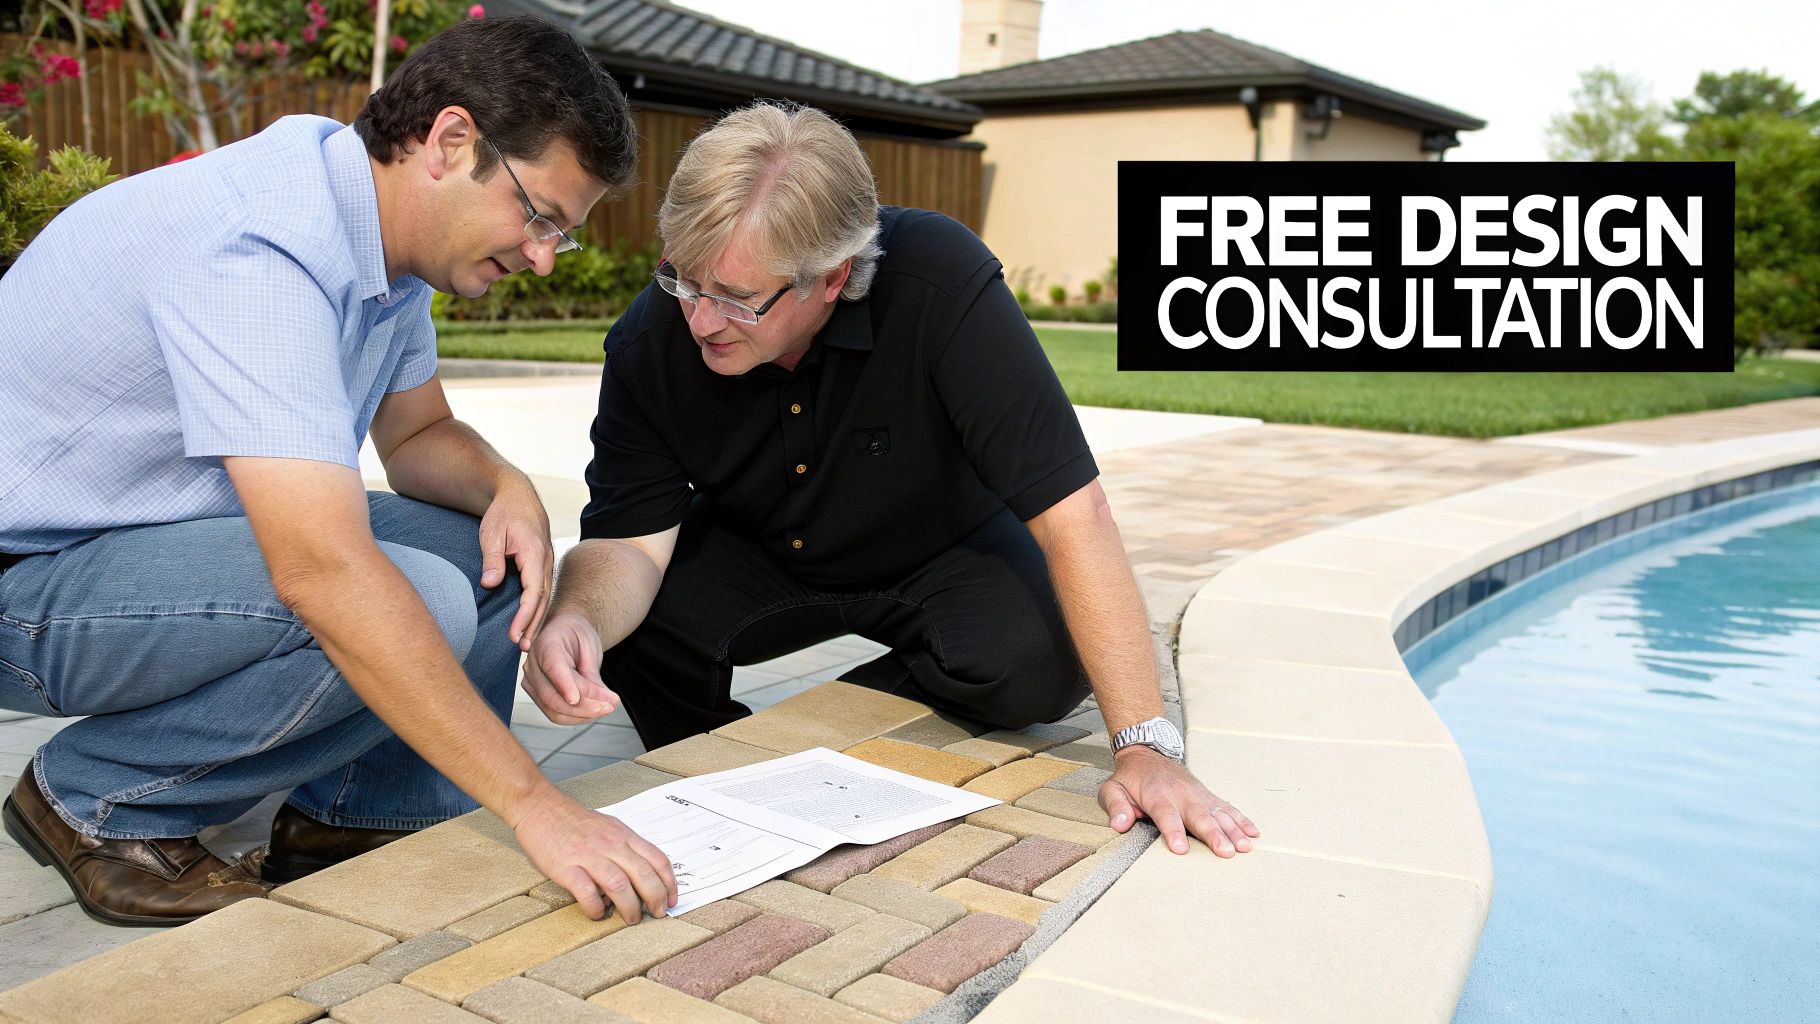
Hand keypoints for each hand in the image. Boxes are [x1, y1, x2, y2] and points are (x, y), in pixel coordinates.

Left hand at [478, 477, 552, 649]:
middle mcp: (545, 560)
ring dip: (536, 619)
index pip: (533, 591)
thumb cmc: (503, 513)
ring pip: (544, 597)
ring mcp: (546, 562)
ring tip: (525, 642)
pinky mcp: (542, 564)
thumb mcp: (492, 533)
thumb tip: (490, 584)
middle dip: (533, 624)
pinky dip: (536, 609)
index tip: (514, 632)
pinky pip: (542, 590)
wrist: (517, 494)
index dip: (524, 614)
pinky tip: (529, 623)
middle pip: (542, 599)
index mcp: (535, 552)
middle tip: (521, 647)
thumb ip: (492, 560)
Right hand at [513, 789, 676, 923]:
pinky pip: (587, 892)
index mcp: (623, 835)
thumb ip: (624, 847)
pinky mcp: (566, 867)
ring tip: (631, 919)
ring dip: (629, 907)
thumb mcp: (608, 826)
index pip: (657, 859)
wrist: (540, 807)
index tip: (672, 899)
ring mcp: (588, 855)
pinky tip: (598, 913)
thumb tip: (640, 876)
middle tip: (657, 914)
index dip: (669, 882)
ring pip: (620, 885)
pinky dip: (596, 907)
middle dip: (655, 898)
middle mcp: (610, 844)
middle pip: (643, 874)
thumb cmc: (573, 821)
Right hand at [521, 612, 618, 725]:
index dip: (564, 685)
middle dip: (583, 707)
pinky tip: (593, 710)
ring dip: (582, 716)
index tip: (575, 699)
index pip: (553, 668)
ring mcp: (531, 682)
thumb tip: (606, 701)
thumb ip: (593, 675)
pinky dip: (577, 717)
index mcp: (546, 644)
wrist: (562, 632)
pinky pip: (555, 714)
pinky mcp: (537, 695)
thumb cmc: (576, 636)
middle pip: (552, 696)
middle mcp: (532, 665)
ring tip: (605, 708)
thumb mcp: (589, 647)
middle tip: (610, 706)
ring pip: (553, 711)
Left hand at [1102, 746, 1259, 856]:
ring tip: (1245, 847)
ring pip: (1218, 813)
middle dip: (1214, 835)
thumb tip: (1119, 824)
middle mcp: (1182, 795)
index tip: (1181, 849)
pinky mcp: (1207, 796)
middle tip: (1226, 852)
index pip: (1166, 815)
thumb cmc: (1130, 778)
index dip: (1174, 832)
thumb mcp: (1112, 788)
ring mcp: (1198, 795)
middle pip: (1199, 817)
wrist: (1147, 753)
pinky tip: (1253, 833)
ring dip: (1233, 830)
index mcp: (1157, 795)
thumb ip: (1116, 806)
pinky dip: (1241, 820)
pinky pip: (1227, 807)